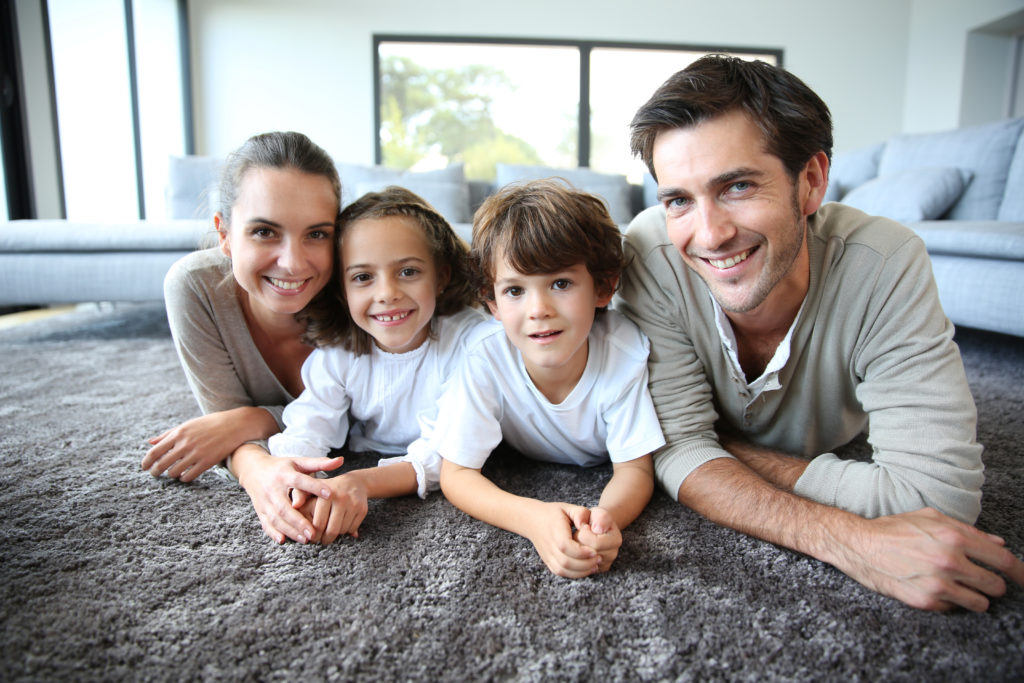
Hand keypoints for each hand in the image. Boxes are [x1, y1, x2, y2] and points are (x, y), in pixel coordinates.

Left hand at [143, 413, 238, 480]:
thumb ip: (168, 434)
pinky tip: (184, 476)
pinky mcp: (207, 462)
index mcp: (178, 433)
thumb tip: (150, 442)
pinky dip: (184, 478)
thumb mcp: (187, 425)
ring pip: (174, 472)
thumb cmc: (210, 424)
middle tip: (155, 474)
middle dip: (155, 472)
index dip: (146, 462)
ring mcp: (196, 454)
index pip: (154, 452)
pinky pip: (189, 476)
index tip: (144, 467)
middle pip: (162, 464)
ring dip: (171, 475)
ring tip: (172, 473)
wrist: (235, 425)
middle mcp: (185, 444)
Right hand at [233, 447, 343, 544]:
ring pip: (275, 518)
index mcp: (284, 474)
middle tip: (314, 532)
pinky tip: (283, 540)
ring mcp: (264, 501)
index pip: (300, 481)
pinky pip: (265, 524)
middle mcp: (272, 489)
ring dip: (290, 530)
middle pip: (284, 507)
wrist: (253, 470)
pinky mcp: (260, 511)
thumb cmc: (282, 467)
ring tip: (306, 539)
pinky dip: (272, 533)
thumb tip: (341, 460)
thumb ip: (319, 463)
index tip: (331, 495)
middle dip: (298, 521)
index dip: (314, 486)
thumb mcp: (299, 462)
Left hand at [306, 473, 369, 543]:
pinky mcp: (362, 509)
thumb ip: (299, 495)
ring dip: (336, 535)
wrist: (354, 483)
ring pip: (342, 531)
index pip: (318, 524)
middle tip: (321, 540)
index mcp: (324, 494)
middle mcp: (340, 498)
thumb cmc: (326, 489)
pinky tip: (341, 525)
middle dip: (325, 539)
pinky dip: (346, 531)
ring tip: (330, 531)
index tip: (311, 538)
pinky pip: (352, 528)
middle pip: (332, 530)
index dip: (314, 535)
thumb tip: (294, 506)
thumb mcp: (311, 488)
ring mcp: (353, 504)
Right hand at [523, 502, 601, 577]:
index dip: (581, 551)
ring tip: (595, 565)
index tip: (595, 551)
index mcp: (554, 530)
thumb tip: (586, 526)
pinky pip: (560, 572)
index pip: (566, 546)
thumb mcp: (568, 508)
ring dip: (581, 571)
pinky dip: (574, 574)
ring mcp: (547, 555)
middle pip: (565, 561)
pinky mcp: (548, 561)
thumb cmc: (553, 513)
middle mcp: (548, 545)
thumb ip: (580, 513)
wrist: (532, 520)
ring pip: (563, 570)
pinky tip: (586, 569)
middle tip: (599, 559)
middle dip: (585, 564)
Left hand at [574, 507, 622, 572]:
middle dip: (578, 542)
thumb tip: (598, 529)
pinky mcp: (595, 570)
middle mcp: (612, 554)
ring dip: (575, 550)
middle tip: (579, 533)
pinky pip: (579, 569)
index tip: (584, 527)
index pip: (596, 543)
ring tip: (579, 541)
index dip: (584, 534)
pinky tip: (578, 549)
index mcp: (615, 540)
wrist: (596, 527)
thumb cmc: (595, 519)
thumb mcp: (598, 513)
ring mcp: (604, 564)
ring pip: (581, 562)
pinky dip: (575, 558)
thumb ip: (600, 517)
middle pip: (587, 554)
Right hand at [829, 507, 1023, 611]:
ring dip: (975, 596)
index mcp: (954, 537)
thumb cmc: (893, 529)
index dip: (1020, 573)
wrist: (859, 546)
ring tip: (960, 587)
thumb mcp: (930, 518)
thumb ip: (967, 530)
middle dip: (992, 584)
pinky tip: (936, 589)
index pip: (1004, 561)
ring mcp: (938, 584)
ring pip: (980, 603)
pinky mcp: (925, 601)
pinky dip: (951, 602)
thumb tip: (998, 543)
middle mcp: (949, 561)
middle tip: (981, 580)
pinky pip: (955, 609)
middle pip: (995, 585)